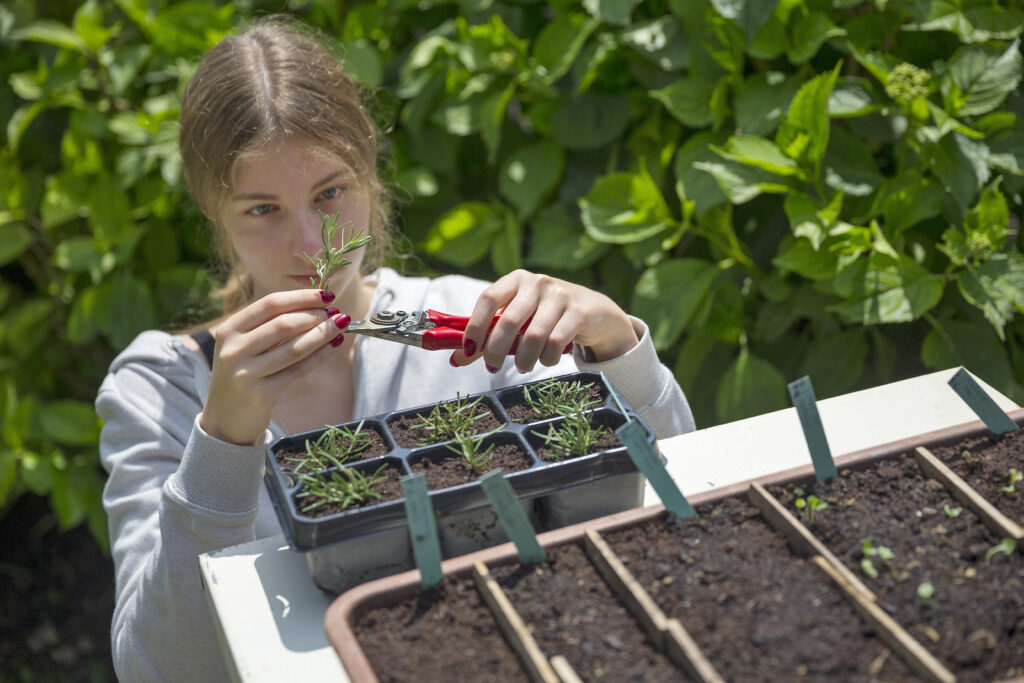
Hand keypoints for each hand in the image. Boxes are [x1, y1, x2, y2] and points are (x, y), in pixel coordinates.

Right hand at [200, 290, 349, 444]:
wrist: (225, 418)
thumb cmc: (243, 373)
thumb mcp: (245, 345)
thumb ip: (270, 325)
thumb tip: (317, 306)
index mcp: (228, 330)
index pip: (270, 304)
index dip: (301, 297)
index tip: (326, 295)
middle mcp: (233, 350)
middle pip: (284, 324)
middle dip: (316, 315)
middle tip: (337, 313)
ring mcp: (246, 374)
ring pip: (294, 347)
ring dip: (323, 333)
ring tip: (341, 325)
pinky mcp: (262, 394)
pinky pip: (298, 370)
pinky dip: (320, 355)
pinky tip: (334, 345)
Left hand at [451, 270, 638, 372]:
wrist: (593, 312)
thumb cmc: (546, 316)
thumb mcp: (518, 319)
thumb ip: (489, 336)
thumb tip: (457, 359)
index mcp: (516, 280)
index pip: (488, 298)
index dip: (475, 326)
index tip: (469, 349)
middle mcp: (538, 283)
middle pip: (509, 321)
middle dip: (495, 350)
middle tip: (492, 367)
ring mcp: (560, 296)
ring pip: (533, 337)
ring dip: (523, 359)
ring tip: (523, 365)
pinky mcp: (579, 312)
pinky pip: (555, 343)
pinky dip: (547, 359)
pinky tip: (546, 360)